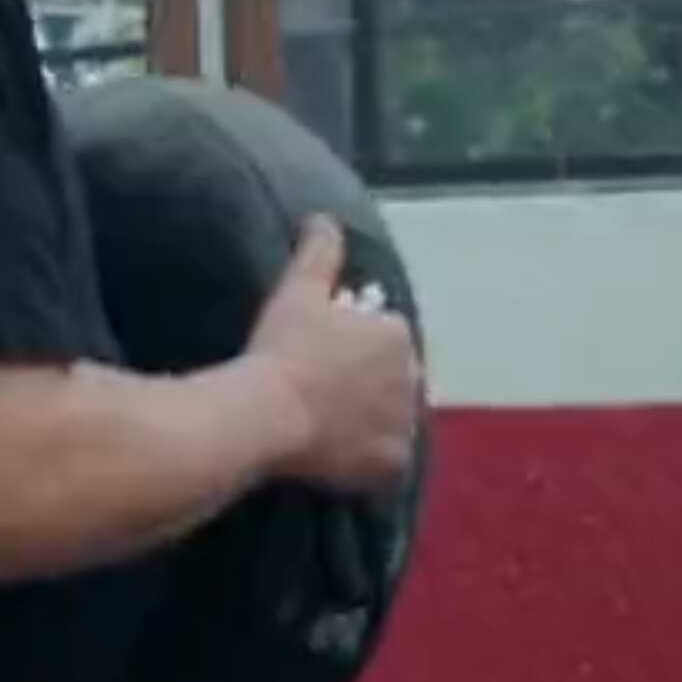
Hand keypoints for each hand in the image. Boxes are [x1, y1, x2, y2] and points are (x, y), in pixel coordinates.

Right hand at [246, 217, 420, 497]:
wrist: (267, 413)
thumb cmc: (282, 347)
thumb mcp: (298, 290)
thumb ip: (318, 251)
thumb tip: (324, 217)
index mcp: (398, 334)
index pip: (383, 339)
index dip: (351, 348)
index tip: (319, 357)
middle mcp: (414, 377)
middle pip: (392, 380)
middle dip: (367, 384)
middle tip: (321, 393)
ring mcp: (406, 424)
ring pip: (392, 420)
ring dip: (370, 422)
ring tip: (327, 426)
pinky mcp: (394, 464)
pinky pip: (387, 462)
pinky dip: (369, 461)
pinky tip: (338, 456)